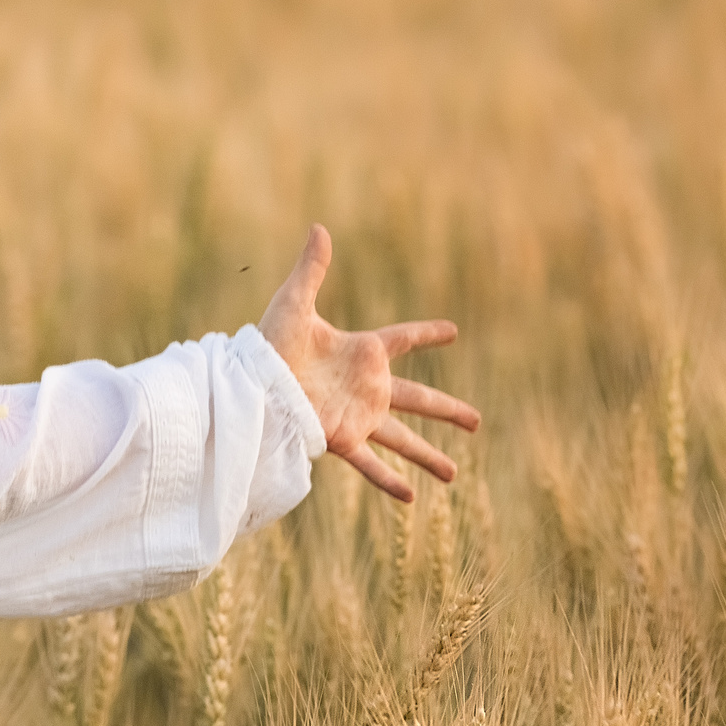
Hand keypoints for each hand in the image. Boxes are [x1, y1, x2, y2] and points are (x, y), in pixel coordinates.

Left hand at [257, 225, 478, 503]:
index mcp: (361, 352)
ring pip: (403, 439)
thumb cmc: (268, 344)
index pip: (404, 339)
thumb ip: (312, 269)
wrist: (249, 385)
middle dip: (448, 410)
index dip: (427, 334)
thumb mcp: (293, 304)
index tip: (451, 333)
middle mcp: (366, 388)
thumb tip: (319, 227)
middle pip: (419, 399)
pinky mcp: (341, 439)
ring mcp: (356, 417)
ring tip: (454, 474)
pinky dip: (389, 480)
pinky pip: (371, 464)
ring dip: (429, 456)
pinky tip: (411, 498)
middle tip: (477, 421)